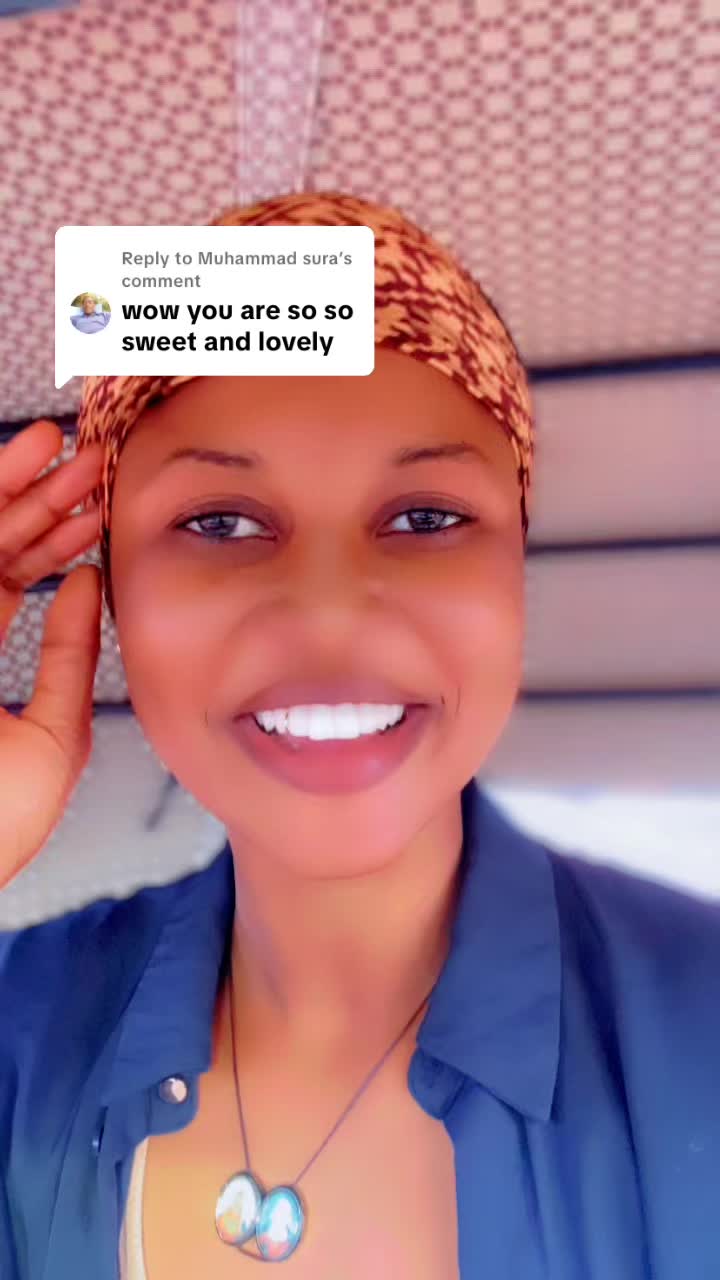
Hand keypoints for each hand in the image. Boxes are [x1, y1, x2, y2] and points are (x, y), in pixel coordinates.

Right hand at [0, 420, 104, 890]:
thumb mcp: (53, 737)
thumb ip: (66, 659)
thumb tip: (85, 586)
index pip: (12, 577)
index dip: (53, 537)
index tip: (95, 506)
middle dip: (37, 496)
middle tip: (82, 458)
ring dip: (6, 488)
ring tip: (52, 447)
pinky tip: (11, 476)